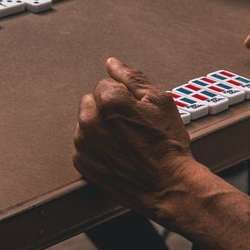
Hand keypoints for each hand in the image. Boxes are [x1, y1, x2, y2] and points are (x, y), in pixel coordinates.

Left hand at [73, 58, 196, 217]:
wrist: (168, 186)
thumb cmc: (167, 144)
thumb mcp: (159, 101)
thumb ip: (131, 77)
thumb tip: (112, 63)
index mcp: (108, 101)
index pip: (106, 84)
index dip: (125, 97)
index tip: (137, 112)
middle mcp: (89, 120)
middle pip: (93, 101)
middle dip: (108, 109)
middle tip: (131, 126)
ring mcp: (83, 143)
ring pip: (87, 122)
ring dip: (101, 127)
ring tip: (126, 141)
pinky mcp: (81, 162)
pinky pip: (84, 144)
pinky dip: (97, 146)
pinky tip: (117, 153)